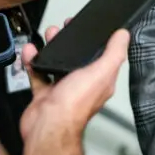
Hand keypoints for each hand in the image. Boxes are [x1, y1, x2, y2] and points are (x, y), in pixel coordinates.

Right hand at [18, 24, 126, 140]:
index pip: (103, 57)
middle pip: (77, 58)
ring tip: (48, 35)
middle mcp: (82, 85)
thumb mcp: (100, 72)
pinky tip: (30, 51)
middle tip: (63, 28)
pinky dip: (33, 61)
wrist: (47, 127)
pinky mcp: (45, 94)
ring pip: (57, 64)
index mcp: (99, 80)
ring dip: (51, 48)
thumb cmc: (74, 105)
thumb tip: (124, 36)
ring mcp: (62, 89)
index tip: (90, 27)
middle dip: (70, 42)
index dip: (97, 41)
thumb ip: (113, 52)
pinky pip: (38, 73)